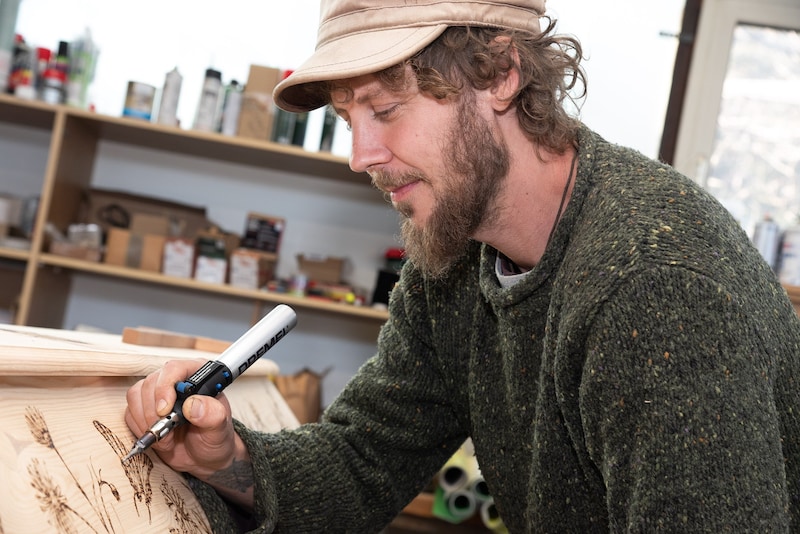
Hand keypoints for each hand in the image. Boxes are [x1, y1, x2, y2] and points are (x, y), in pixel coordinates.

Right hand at [125, 358, 242, 478]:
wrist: (204, 457)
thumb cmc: (215, 438)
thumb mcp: (220, 428)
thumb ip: (212, 415)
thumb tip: (192, 405)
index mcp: (198, 375)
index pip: (174, 369)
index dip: (165, 387)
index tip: (165, 410)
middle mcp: (176, 380)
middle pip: (150, 383)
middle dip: (154, 412)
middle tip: (169, 432)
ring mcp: (158, 394)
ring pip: (136, 395)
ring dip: (146, 421)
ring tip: (166, 438)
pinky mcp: (144, 409)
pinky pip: (130, 412)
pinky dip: (140, 428)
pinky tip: (158, 439)